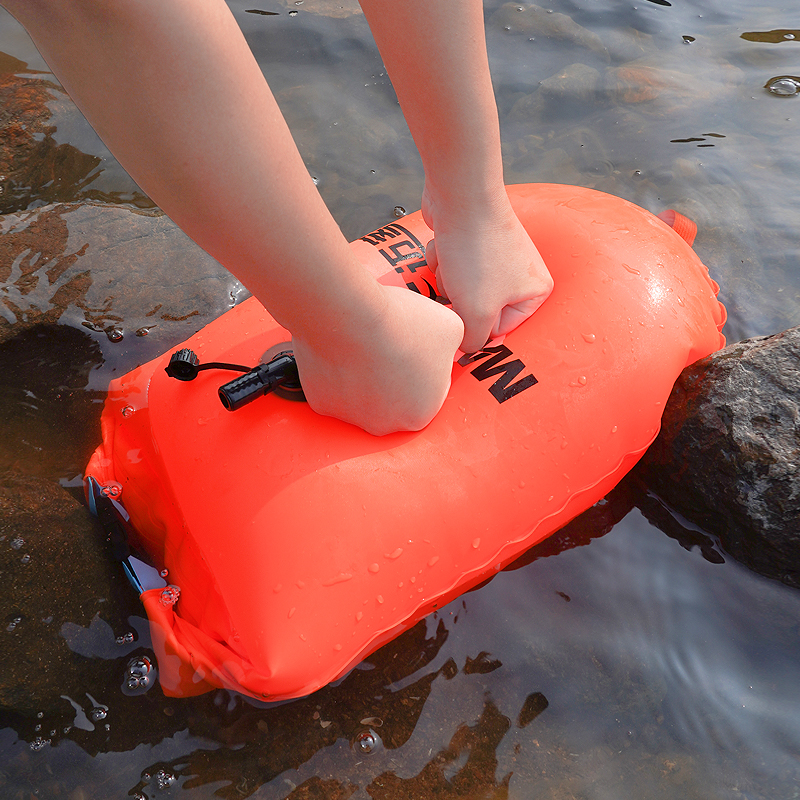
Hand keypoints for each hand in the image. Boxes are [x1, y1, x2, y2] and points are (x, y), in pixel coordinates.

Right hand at [292, 285, 463, 435]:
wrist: (350, 316)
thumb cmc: (405, 323)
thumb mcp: (452, 328)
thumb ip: (455, 344)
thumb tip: (449, 346)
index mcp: (421, 415)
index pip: (428, 391)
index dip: (423, 363)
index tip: (415, 342)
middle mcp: (384, 426)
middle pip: (393, 399)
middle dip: (393, 375)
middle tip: (388, 342)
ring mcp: (349, 418)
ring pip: (360, 396)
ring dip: (363, 375)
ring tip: (363, 341)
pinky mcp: (320, 404)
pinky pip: (331, 388)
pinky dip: (335, 370)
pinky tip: (339, 347)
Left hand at [423, 188, 553, 352]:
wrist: (460, 196)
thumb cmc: (476, 254)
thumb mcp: (478, 312)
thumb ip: (474, 342)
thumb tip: (465, 353)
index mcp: (536, 291)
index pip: (498, 332)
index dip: (475, 326)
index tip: (464, 314)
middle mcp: (520, 274)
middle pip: (476, 312)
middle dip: (459, 301)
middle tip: (462, 283)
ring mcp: (494, 257)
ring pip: (458, 291)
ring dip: (447, 281)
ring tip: (454, 261)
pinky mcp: (470, 243)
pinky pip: (450, 268)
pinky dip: (441, 259)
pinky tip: (446, 244)